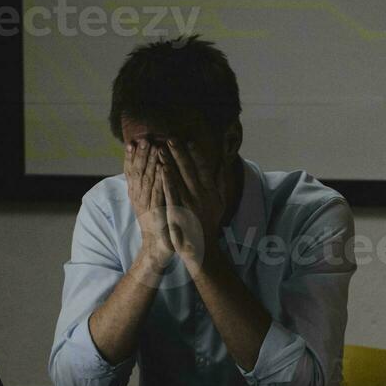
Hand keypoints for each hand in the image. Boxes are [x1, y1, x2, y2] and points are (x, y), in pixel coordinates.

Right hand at [124, 140, 173, 268]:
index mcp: (137, 195)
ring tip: (153, 147)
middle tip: (143, 138)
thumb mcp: (150, 204)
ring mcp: (148, 205)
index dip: (130, 158)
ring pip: (148, 180)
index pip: (131, 173)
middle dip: (140, 155)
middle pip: (138, 173)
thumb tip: (149, 170)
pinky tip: (163, 168)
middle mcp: (139, 198)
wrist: (158, 248)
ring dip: (150, 162)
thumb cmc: (158, 224)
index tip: (131, 142)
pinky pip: (159, 193)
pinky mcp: (158, 212)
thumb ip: (149, 187)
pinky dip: (160, 179)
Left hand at [158, 138, 225, 269]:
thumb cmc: (210, 223)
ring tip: (161, 149)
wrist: (203, 247)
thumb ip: (221, 182)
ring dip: (170, 163)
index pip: (203, 168)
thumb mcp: (221, 202)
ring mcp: (189, 204)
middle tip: (171, 138)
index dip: (196, 154)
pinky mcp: (178, 212)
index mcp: (211, 191)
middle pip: (189, 170)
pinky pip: (172, 193)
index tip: (189, 140)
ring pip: (179, 179)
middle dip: (180, 153)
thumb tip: (224, 163)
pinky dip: (167, 180)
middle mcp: (201, 196)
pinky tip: (161, 170)